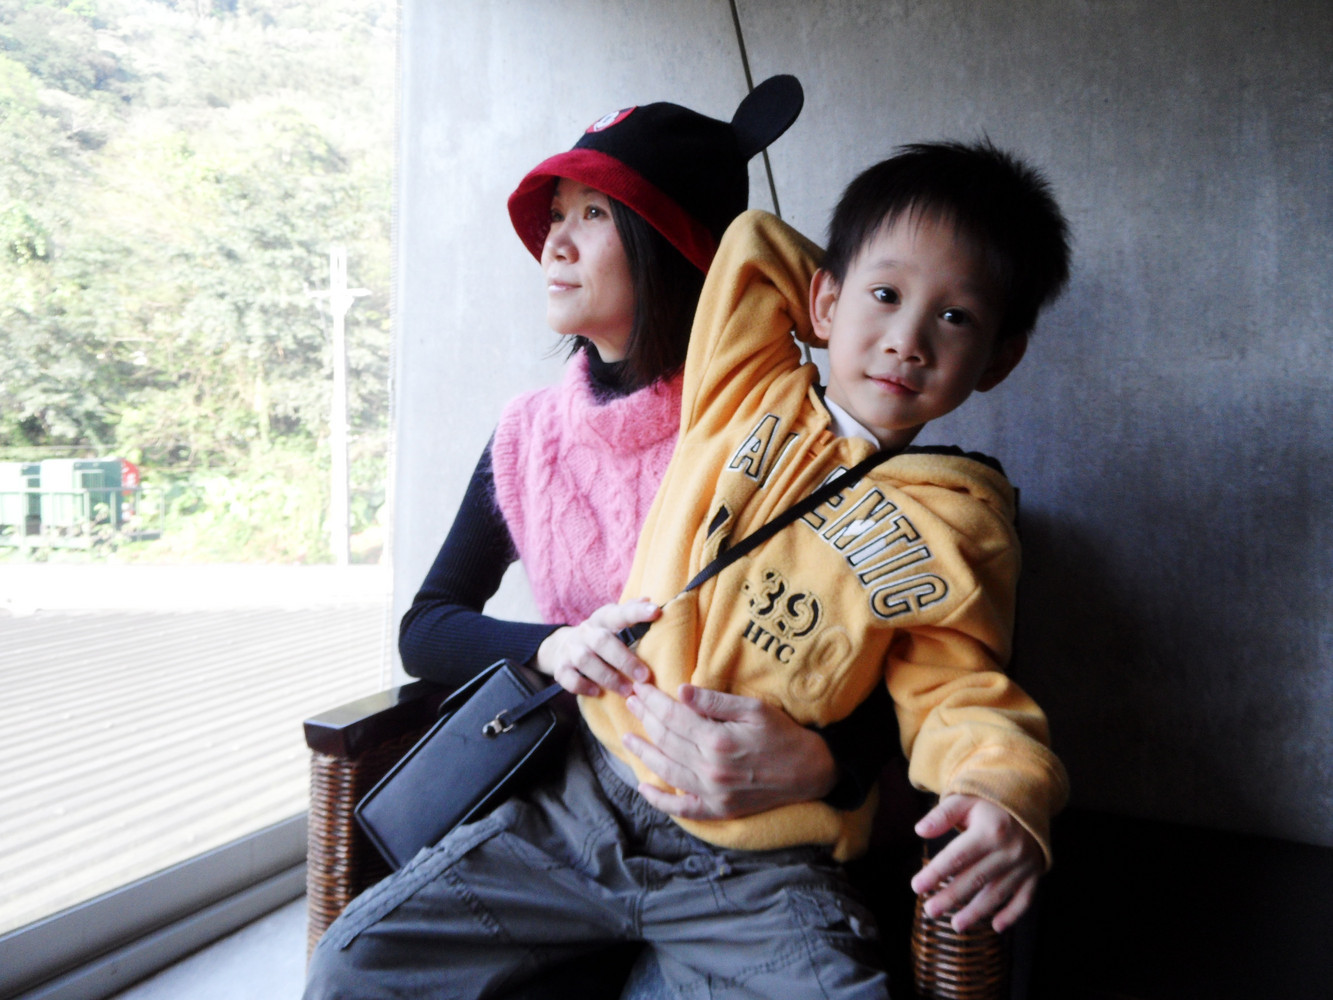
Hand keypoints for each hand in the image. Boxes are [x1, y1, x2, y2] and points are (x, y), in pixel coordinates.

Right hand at [534, 599, 659, 697]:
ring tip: (627, 690)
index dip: (637, 612)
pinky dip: (583, 686)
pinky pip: (569, 678)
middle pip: (602, 641)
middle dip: (624, 660)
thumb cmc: (599, 636)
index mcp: (603, 619)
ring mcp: (571, 650)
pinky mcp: (560, 668)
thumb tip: (649, 601)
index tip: (656, 612)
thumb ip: (631, 612)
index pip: (620, 613)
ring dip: (608, 677)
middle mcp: (586, 632)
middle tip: (644, 676)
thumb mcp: (613, 622)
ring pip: (585, 660)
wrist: (561, 647)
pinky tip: (598, 692)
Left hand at [621, 682, 836, 819]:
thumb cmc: (784, 734)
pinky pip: (682, 808)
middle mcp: (710, 770)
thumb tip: (681, 692)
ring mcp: (713, 794)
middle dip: (645, 719)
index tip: (639, 689)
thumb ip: (715, 702)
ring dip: (644, 754)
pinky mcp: (719, 810)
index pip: (673, 717)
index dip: (653, 702)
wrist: (811, 772)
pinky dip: (661, 801)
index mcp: (718, 741)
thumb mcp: (754, 709)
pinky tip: (644, 788)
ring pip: (667, 771)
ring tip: (628, 738)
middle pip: (666, 741)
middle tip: (631, 702)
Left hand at [910, 794, 1043, 932]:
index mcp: (989, 830)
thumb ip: (941, 815)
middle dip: (951, 898)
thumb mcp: (964, 799)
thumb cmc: (988, 802)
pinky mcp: (1034, 873)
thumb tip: (919, 830)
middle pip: (975, 879)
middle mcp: (1009, 849)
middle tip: (930, 911)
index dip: (935, 873)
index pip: (957, 857)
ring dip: (977, 912)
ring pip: (998, 893)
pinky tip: (996, 927)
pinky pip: (1025, 898)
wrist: (1028, 798)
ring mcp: (1024, 864)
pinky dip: (1012, 914)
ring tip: (956, 925)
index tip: (916, 886)